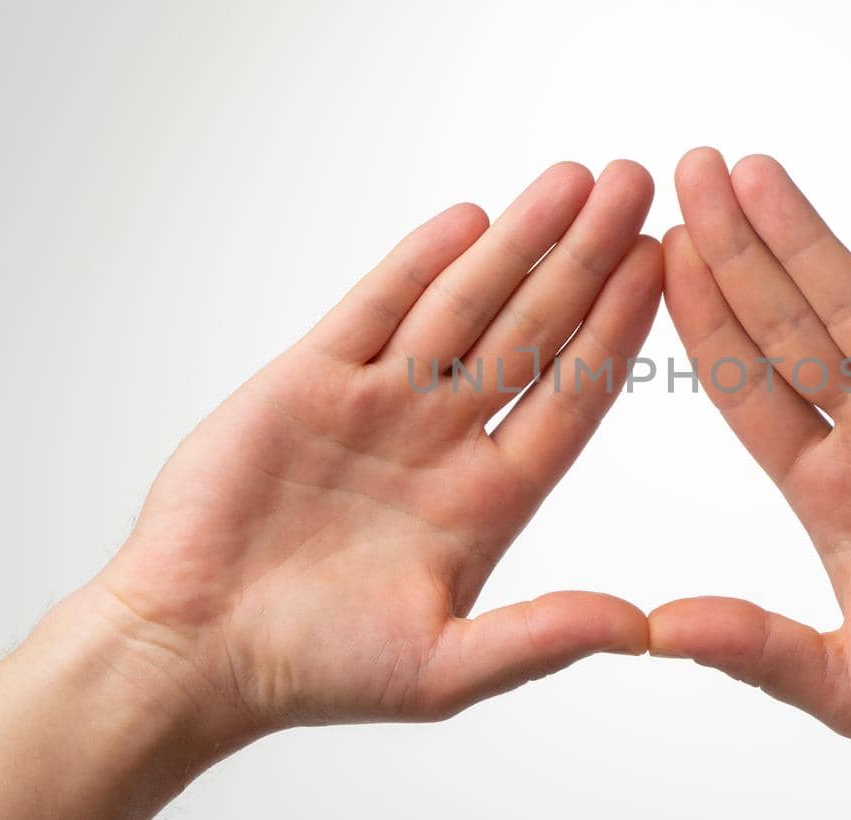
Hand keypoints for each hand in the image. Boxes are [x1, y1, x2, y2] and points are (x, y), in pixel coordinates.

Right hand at [0, 160, 662, 819]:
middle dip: (583, 259)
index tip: (661, 266)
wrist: (189, 652)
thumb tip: (641, 630)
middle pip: (532, 331)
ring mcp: (379, 403)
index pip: (572, 395)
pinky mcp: (307, 381)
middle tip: (633, 186)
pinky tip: (470, 220)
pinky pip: (374, 308)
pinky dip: (417, 263)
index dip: (617, 329)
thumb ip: (540, 639)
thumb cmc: (312, 670)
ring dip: (516, 242)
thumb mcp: (443, 670)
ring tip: (572, 180)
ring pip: (462, 306)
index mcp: (489, 500)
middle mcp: (444, 439)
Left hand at [649, 149, 850, 815]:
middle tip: (689, 171)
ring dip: (808, 244)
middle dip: (737, 250)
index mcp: (828, 492)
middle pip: (790, 327)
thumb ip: (752, 645)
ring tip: (753, 176)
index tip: (656, 254)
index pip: (747, 385)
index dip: (702, 318)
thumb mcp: (844, 681)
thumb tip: (656, 630)